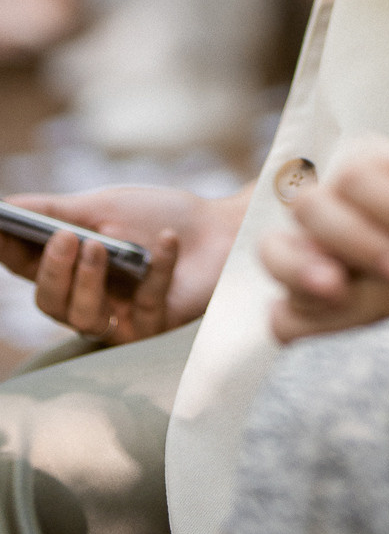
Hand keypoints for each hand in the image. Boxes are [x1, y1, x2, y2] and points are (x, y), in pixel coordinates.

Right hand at [0, 183, 250, 343]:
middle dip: (53, 271)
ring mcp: (119, 320)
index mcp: (71, 268)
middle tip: (65, 238)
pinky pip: (145, 307)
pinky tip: (166, 240)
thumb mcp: (105, 205)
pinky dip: (156, 267)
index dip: (10, 252)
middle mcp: (88, 299)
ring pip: (84, 319)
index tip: (2, 228)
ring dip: (89, 280)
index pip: (28, 268)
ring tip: (101, 244)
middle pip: (50, 303)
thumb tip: (6, 205)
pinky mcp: (154, 329)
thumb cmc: (159, 216)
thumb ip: (56, 210)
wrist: (222, 228)